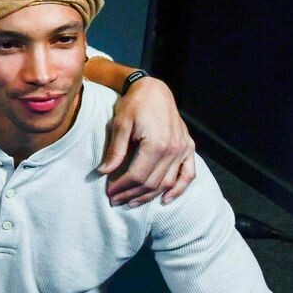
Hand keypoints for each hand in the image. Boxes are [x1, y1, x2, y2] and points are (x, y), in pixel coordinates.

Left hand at [99, 77, 195, 204]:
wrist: (154, 90)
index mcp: (157, 144)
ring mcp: (184, 150)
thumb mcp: (120, 125)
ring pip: (167, 183)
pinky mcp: (188, 148)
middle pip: (152, 183)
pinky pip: (188, 175)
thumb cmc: (135, 105)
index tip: (109, 193)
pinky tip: (165, 200)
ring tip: (132, 202)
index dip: (122, 187)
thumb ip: (115, 151)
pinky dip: (178, 189)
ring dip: (149, 196)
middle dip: (131, 194)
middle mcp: (174, 150)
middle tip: (115, 200)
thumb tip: (104, 172)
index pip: (137, 176)